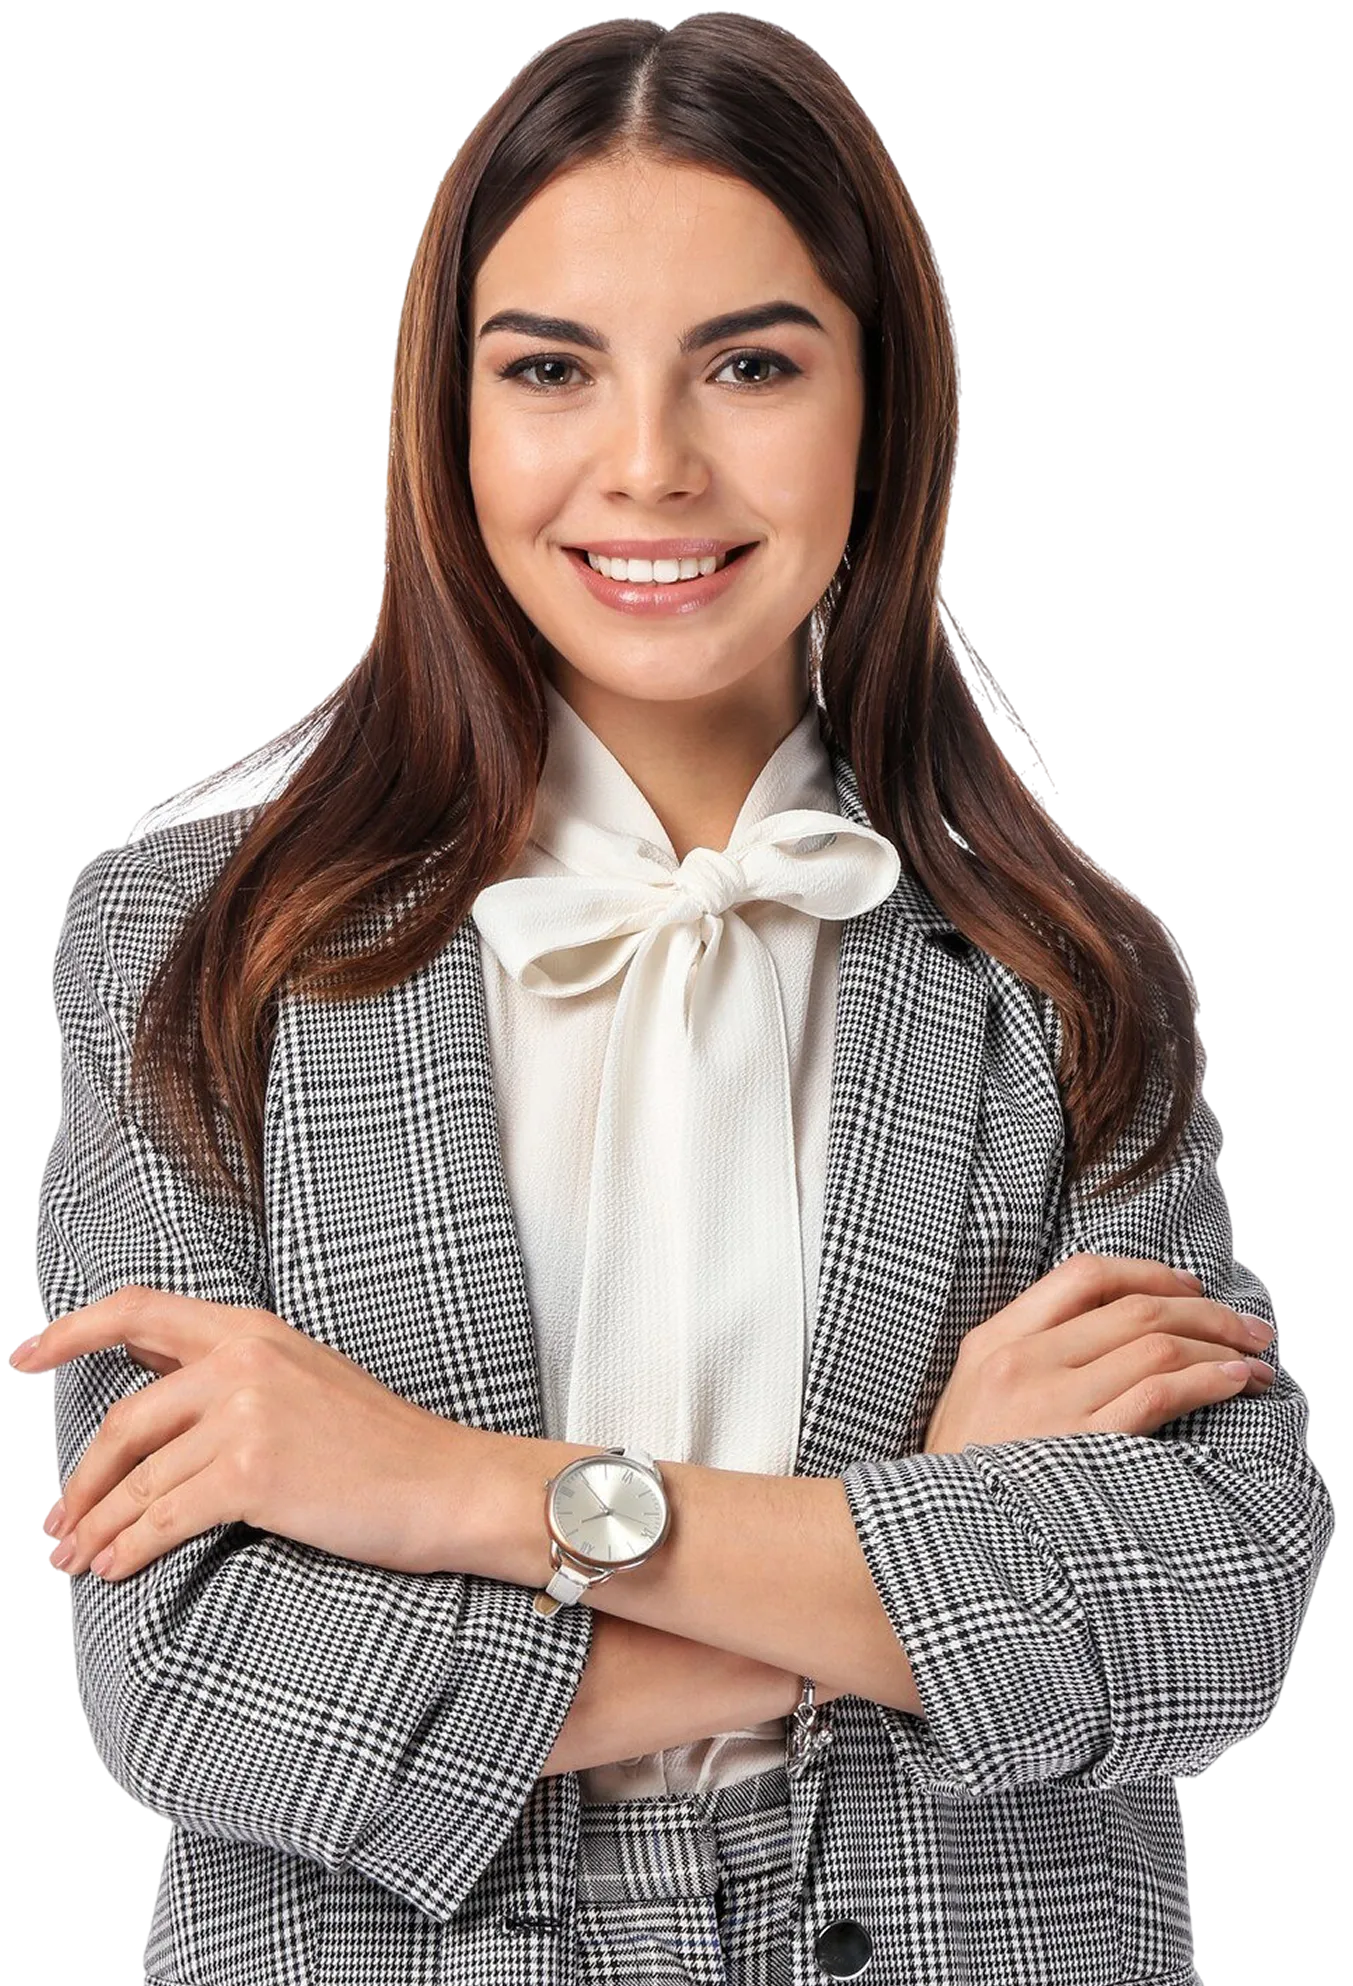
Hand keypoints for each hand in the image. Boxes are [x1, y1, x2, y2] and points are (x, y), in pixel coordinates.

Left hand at [10, 1288, 477, 1581]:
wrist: (447, 1482)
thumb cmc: (382, 1444)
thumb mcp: (303, 1377)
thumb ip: (228, 1372)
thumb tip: (149, 1378)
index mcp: (251, 1329)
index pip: (137, 1310)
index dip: (69, 1333)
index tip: (21, 1359)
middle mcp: (243, 1360)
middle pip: (123, 1419)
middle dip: (80, 1481)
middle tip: (56, 1521)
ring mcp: (247, 1415)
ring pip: (139, 1479)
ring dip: (97, 1527)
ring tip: (75, 1559)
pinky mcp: (253, 1473)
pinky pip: (163, 1518)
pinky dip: (128, 1549)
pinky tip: (112, 1569)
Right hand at [922, 1255, 1276, 1454]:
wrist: (936, 1540)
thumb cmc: (964, 1477)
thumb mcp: (975, 1398)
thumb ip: (1028, 1357)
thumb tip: (1113, 1332)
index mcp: (995, 1339)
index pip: (1084, 1275)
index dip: (1150, 1274)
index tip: (1191, 1290)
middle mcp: (1022, 1360)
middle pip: (1134, 1308)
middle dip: (1206, 1311)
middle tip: (1251, 1330)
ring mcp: (1051, 1402)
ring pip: (1155, 1345)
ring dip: (1219, 1347)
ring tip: (1255, 1362)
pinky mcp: (1082, 1445)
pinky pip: (1159, 1393)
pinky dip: (1207, 1381)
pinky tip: (1234, 1384)